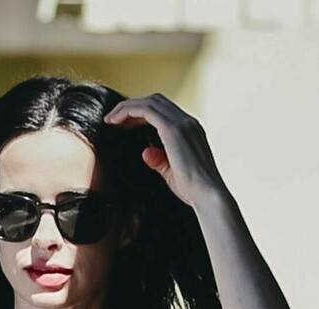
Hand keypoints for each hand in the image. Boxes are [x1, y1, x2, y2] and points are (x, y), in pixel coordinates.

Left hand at [105, 94, 225, 207]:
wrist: (208, 196)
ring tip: (110, 119)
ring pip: (150, 102)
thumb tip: (145, 153)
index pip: (164, 112)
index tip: (125, 126)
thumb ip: (159, 161)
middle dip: (133, 108)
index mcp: (190, 130)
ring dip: (127, 108)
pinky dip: (128, 111)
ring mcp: (182, 123)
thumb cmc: (193, 192)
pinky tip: (115, 121)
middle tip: (113, 121)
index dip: (142, 115)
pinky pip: (146, 110)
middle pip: (156, 101)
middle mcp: (188, 122)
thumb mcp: (172, 174)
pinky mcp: (173, 129)